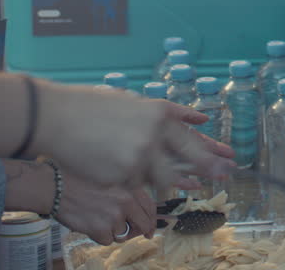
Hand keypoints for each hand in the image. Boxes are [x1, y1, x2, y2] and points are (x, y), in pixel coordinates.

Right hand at [31, 81, 234, 194]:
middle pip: (188, 158)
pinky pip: (134, 183)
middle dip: (209, 168)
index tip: (230, 157)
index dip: (211, 149)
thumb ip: (167, 113)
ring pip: (160, 176)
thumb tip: (201, 119)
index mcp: (158, 113)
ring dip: (163, 176)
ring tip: (164, 174)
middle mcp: (153, 135)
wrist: (55, 118)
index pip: (190, 136)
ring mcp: (138, 157)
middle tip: (226, 175)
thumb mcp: (133, 102)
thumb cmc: (91, 106)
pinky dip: (130, 178)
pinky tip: (115, 167)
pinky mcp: (121, 176)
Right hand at [54, 174, 154, 245]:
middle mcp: (126, 201)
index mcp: (130, 187)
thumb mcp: (111, 180)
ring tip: (97, 218)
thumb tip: (139, 215)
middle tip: (128, 233)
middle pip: (142, 225)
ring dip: (112, 231)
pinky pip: (107, 241)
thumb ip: (127, 194)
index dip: (152, 222)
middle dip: (136, 232)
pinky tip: (90, 224)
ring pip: (122, 235)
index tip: (150, 230)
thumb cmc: (81, 182)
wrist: (58, 188)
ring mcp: (114, 216)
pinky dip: (99, 236)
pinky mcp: (101, 229)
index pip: (151, 208)